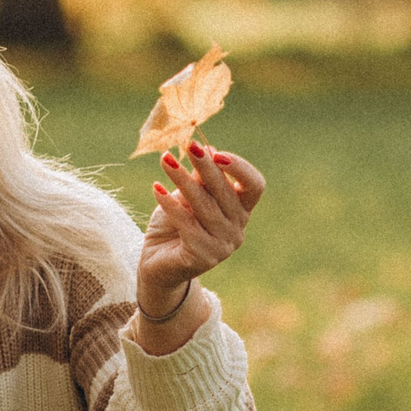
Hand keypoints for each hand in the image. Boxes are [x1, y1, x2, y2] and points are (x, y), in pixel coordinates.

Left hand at [135, 141, 263, 352]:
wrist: (157, 265)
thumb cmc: (175, 225)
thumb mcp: (187, 196)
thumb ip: (200, 180)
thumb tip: (208, 149)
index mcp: (241, 211)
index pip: (254, 186)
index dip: (239, 167)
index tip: (215, 151)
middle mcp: (237, 229)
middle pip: (225, 191)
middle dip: (205, 166)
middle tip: (188, 145)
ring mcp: (222, 246)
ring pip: (204, 206)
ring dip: (183, 180)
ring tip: (165, 160)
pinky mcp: (203, 257)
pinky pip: (186, 224)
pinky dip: (170, 204)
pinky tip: (156, 188)